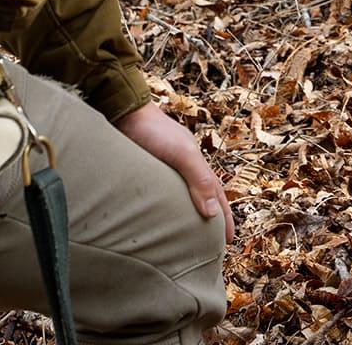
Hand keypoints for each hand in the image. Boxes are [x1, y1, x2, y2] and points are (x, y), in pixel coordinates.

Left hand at [114, 103, 233, 243]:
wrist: (123, 111)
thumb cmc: (154, 131)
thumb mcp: (182, 154)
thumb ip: (199, 179)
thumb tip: (213, 213)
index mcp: (195, 163)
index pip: (216, 194)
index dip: (224, 217)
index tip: (228, 240)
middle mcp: (182, 166)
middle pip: (202, 194)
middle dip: (211, 216)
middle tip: (212, 242)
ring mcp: (163, 167)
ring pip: (182, 194)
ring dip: (189, 211)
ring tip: (188, 233)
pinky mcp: (145, 169)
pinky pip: (162, 193)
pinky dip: (168, 205)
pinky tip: (160, 213)